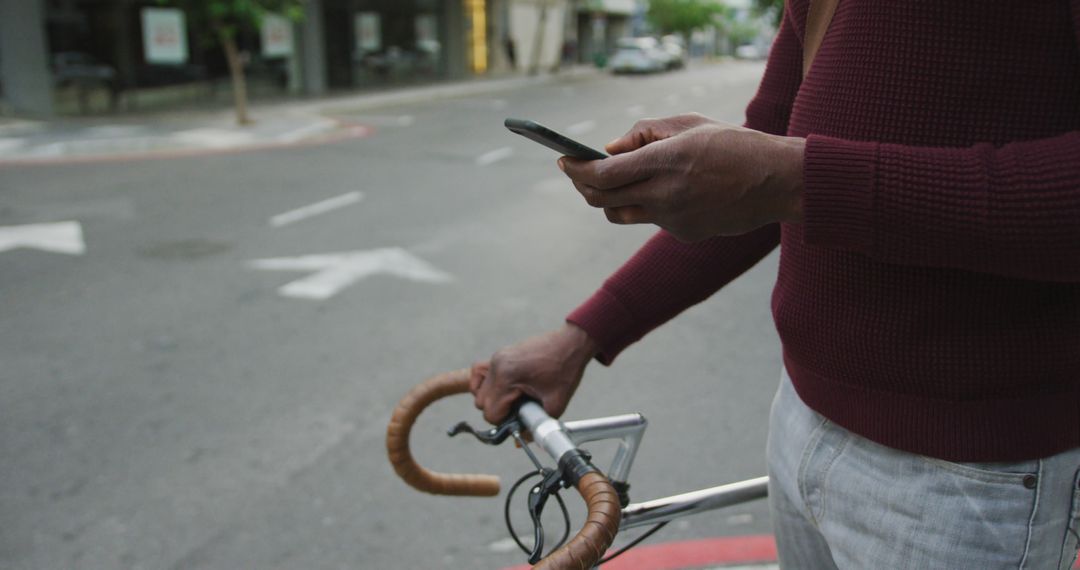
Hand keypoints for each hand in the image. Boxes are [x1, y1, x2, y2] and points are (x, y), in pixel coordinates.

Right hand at [470, 324, 598, 424]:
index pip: (490, 413)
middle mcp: (497, 366)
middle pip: (481, 403)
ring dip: (492, 399)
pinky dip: (484, 384)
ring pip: (478, 389)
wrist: (571, 343)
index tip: (519, 419)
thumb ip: (536, 425)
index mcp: (507, 377)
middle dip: (498, 412)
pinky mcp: (499, 355)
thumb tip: (520, 439)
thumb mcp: (555, 404)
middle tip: (519, 410)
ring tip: (513, 399)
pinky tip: (501, 389)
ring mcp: (496, 358)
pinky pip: (479, 373)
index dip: (504, 422)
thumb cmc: (565, 369)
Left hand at [560, 115, 804, 241]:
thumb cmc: (733, 144)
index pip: (604, 174)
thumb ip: (643, 132)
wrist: (777, 182)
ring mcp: (674, 219)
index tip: (563, 161)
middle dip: (583, 185)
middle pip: (602, 199)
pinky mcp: (683, 234)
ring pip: (621, 213)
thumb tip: (609, 150)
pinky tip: (664, 191)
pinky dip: (647, 204)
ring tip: (610, 181)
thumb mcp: (688, 123)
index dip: (577, 170)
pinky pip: (651, 219)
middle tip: (576, 172)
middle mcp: (666, 194)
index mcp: (666, 160)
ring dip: (608, 199)